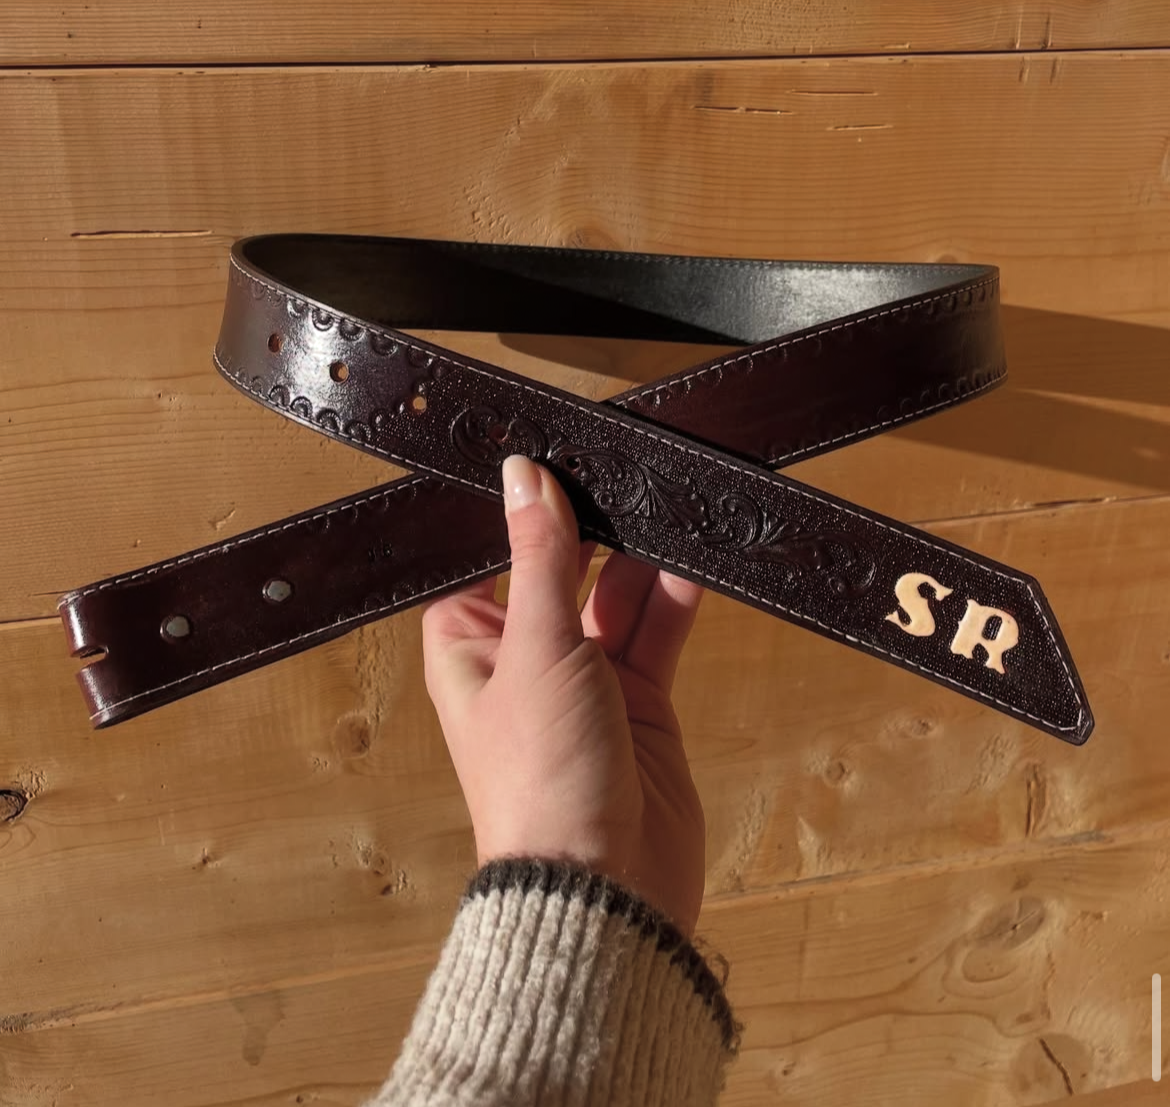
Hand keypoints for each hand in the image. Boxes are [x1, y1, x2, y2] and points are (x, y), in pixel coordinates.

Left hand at [421, 454, 706, 938]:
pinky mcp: (640, 700)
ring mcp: (585, 678)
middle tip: (624, 467)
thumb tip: (524, 476)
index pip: (490, 556)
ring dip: (641, 555)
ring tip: (666, 500)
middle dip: (592, 525)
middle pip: (560, 567)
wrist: (604, 890)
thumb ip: (541, 559)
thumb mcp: (538, 650)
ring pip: (616, 594)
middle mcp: (524, 656)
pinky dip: (675, 597)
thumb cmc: (541, 783)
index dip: (518, 509)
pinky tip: (693, 557)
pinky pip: (657, 630)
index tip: (549, 452)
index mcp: (470, 645)